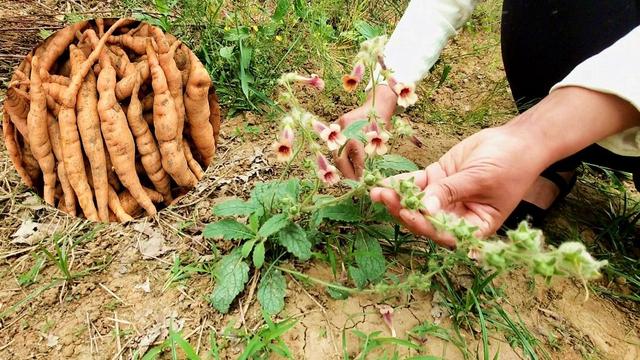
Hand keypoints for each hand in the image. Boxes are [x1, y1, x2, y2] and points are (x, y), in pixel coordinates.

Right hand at [335, 85, 396, 178]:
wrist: (377, 104)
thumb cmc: (381, 125)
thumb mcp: (380, 142)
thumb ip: (371, 159)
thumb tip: (366, 177)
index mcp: (359, 139)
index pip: (357, 163)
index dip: (359, 176)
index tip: (361, 184)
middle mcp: (345, 134)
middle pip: (341, 160)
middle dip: (347, 173)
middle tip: (354, 181)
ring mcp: (338, 128)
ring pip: (335, 153)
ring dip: (342, 164)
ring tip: (351, 173)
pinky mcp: (335, 124)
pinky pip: (334, 143)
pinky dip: (340, 153)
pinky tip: (347, 160)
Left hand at [370, 127, 546, 246]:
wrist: (518, 141)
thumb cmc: (510, 164)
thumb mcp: (480, 178)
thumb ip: (451, 191)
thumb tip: (425, 206)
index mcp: (474, 226)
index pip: (444, 233)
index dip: (424, 226)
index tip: (407, 214)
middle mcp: (456, 216)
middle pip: (425, 219)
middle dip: (402, 209)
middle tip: (383, 198)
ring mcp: (444, 197)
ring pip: (416, 201)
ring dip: (396, 197)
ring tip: (375, 191)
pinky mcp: (437, 179)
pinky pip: (416, 183)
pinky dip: (400, 183)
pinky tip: (383, 182)